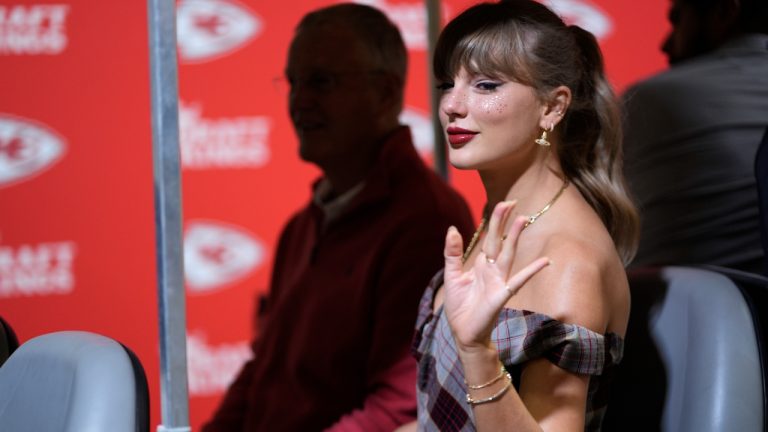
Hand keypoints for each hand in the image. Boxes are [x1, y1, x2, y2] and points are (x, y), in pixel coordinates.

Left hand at [442, 201, 549, 352]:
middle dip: (504, 222)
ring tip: (524, 219)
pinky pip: (518, 280)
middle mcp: (492, 270)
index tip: (504, 203)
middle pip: (499, 241)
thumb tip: (453, 228)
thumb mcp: (451, 275)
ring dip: (515, 237)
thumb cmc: (460, 306)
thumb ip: (452, 253)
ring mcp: (499, 281)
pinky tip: (545, 262)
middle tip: (512, 201)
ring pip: (508, 254)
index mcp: (481, 265)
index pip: (490, 238)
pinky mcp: (501, 295)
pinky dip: (531, 271)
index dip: (496, 221)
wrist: (463, 333)